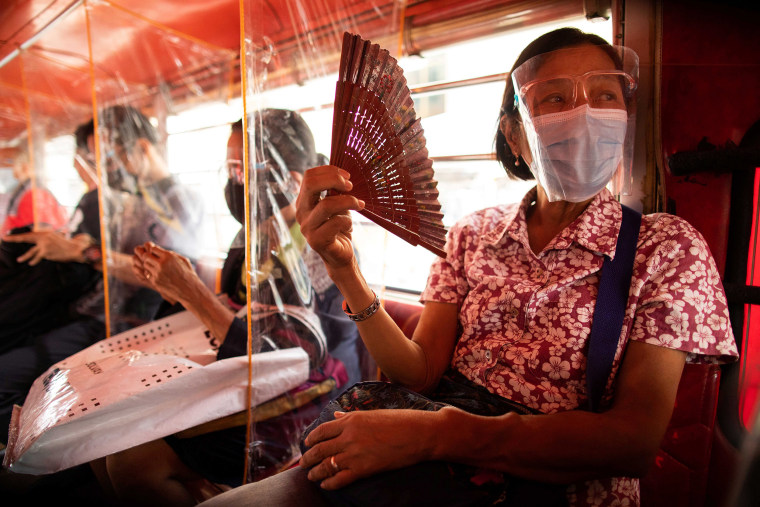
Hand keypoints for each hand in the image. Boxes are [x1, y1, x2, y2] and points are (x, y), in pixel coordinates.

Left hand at [2, 230, 88, 265]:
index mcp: (45, 233)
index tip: (10, 235)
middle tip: (4, 238)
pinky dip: (34, 260)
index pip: (30, 234)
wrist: (75, 249)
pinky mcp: (46, 252)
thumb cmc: (67, 244)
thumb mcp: (58, 237)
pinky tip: (31, 263)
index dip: (20, 235)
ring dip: (24, 257)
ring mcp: (44, 244)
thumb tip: (45, 235)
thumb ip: (50, 237)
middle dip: (14, 238)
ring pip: (31, 251)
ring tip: (18, 260)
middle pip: (26, 238)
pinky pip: (37, 257)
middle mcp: (44, 237)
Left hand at [132, 242, 199, 303]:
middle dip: (149, 258)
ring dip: (149, 266)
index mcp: (169, 256)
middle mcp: (161, 263)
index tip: (158, 256)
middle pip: (146, 256)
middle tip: (153, 261)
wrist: (189, 290)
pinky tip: (158, 275)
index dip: (155, 252)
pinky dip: (151, 274)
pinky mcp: (155, 281)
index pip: (153, 249)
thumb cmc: (188, 274)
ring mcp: (157, 273)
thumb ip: (172, 254)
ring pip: (145, 265)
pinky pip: (147, 274)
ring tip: (156, 268)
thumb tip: (162, 251)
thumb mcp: (183, 260)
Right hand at [295, 166, 363, 270]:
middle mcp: (301, 212)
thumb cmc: (339, 226)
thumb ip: (334, 190)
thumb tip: (343, 173)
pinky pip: (335, 223)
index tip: (347, 176)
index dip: (329, 171)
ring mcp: (306, 227)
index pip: (309, 176)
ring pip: (326, 204)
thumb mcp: (337, 204)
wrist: (340, 254)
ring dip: (348, 201)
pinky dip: (347, 221)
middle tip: (350, 186)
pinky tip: (349, 225)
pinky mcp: (316, 241)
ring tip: (359, 204)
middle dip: (334, 180)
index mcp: (303, 200)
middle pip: (311, 184)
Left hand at [299, 409, 433, 489]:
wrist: (418, 434)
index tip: (307, 444)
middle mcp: (348, 436)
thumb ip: (350, 417)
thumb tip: (335, 416)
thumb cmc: (399, 421)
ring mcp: (354, 453)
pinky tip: (325, 485)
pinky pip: (339, 478)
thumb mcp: (372, 414)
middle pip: (320, 449)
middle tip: (303, 463)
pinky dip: (329, 483)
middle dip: (308, 458)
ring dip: (315, 472)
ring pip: (326, 464)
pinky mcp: (363, 469)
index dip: (311, 439)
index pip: (322, 430)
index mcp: (350, 420)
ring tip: (311, 476)